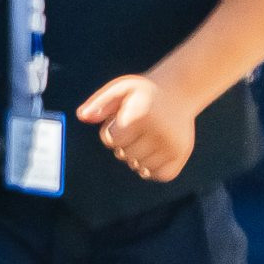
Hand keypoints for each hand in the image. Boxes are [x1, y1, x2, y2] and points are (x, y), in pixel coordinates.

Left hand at [74, 74, 194, 181]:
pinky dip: (153, 169)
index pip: (111, 140)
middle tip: (135, 129)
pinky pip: (160, 175)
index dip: (110, 132)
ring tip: (144, 139)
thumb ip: (99, 102)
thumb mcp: (120, 88)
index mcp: (141, 116)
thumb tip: (82, 116)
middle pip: (125, 155)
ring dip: (137, 157)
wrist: (180, 91)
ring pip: (141, 167)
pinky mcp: (182, 154)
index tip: (120, 121)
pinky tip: (153, 152)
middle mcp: (159, 132)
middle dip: (123, 145)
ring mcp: (172, 145)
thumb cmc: (145, 92)